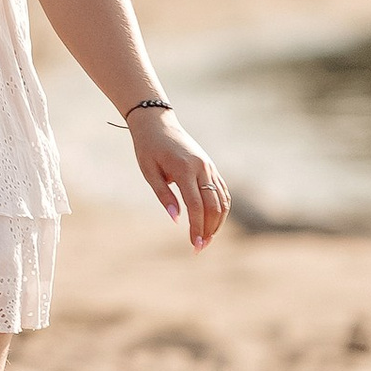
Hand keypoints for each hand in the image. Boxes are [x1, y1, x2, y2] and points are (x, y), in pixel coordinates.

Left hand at [133, 112, 227, 249]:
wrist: (157, 123)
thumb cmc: (148, 147)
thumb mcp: (149, 171)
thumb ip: (163, 195)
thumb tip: (176, 219)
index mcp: (184, 169)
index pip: (196, 206)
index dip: (197, 228)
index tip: (195, 245)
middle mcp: (202, 168)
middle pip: (214, 206)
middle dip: (209, 230)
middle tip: (199, 248)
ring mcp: (209, 167)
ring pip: (222, 200)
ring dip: (217, 222)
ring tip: (206, 239)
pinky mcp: (211, 167)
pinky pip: (222, 191)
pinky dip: (221, 209)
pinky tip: (213, 222)